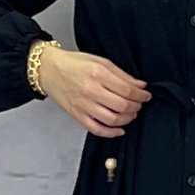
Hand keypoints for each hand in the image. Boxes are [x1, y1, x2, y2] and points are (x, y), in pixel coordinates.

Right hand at [36, 45, 151, 136]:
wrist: (49, 70)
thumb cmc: (73, 64)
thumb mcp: (100, 61)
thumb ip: (121, 74)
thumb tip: (139, 85)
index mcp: (98, 74)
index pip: (127, 90)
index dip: (141, 95)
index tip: (146, 95)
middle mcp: (91, 90)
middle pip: (122, 106)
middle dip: (136, 107)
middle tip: (139, 104)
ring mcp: (83, 105)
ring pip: (112, 119)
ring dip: (127, 119)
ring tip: (131, 114)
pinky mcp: (77, 115)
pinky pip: (97, 129)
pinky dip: (111, 133)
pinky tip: (119, 129)